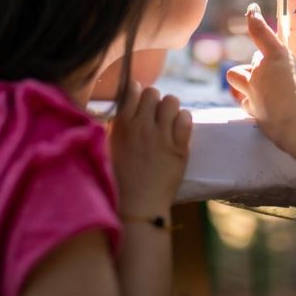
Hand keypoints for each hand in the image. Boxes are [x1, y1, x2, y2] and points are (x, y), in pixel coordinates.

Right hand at [109, 83, 191, 215]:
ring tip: (167, 122)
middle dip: (154, 100)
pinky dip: (183, 120)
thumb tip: (123, 107)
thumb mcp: (109, 148)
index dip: (137, 92)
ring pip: (172, 101)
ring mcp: (162, 136)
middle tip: (154, 115)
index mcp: (122, 126)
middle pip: (153, 92)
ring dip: (170, 109)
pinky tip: (178, 130)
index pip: (133, 90)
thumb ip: (115, 126)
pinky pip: (186, 118)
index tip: (139, 100)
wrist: (138, 205)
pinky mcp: (179, 148)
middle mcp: (142, 126)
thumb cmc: (119, 179)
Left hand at [226, 4, 295, 147]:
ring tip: (251, 83)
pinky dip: (249, 102)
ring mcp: (253, 90)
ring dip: (240, 77)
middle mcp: (260, 71)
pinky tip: (259, 106)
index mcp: (278, 57)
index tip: (251, 9)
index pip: (260, 31)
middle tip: (273, 72)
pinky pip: (244, 101)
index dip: (254, 18)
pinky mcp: (251, 108)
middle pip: (252, 60)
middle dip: (260, 64)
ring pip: (234, 76)